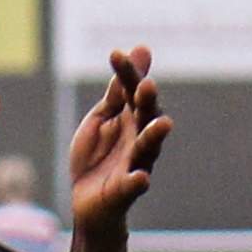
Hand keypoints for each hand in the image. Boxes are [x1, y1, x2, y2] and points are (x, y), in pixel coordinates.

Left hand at [67, 48, 172, 232]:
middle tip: (146, 85)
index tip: (116, 54)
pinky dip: (138, 182)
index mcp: (131, 119)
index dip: (126, 74)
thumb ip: (119, 90)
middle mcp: (138, 139)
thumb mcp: (105, 117)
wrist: (89, 201)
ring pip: (147, 149)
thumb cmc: (99, 155)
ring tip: (162, 124)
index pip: (132, 91)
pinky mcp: (125, 191)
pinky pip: (134, 186)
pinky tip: (142, 177)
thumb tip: (140, 50)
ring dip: (154, 137)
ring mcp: (134, 164)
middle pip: (147, 117)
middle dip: (147, 102)